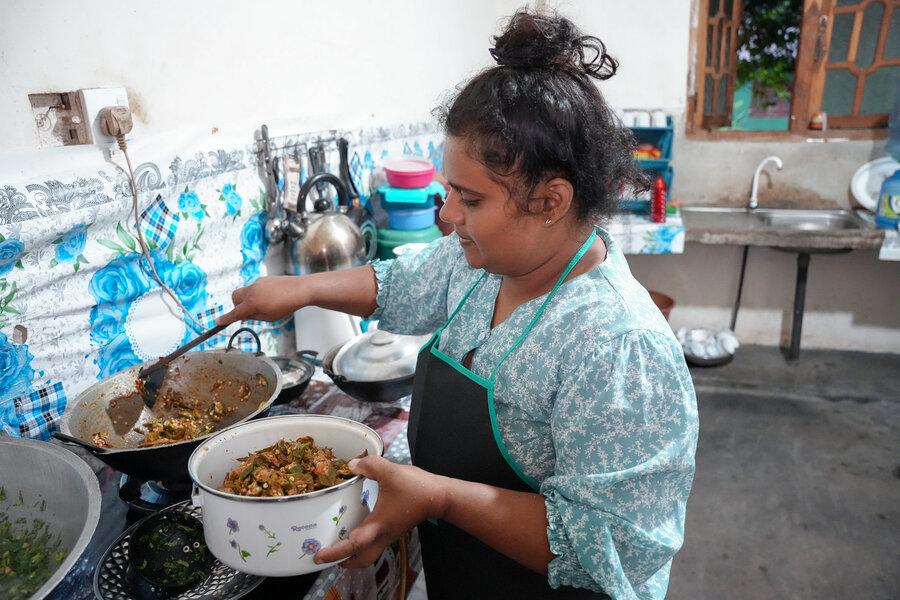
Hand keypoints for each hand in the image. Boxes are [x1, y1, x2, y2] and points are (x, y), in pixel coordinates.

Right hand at [216, 276, 303, 325]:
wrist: (300, 289)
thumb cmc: (286, 305)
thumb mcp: (269, 317)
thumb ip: (254, 316)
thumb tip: (244, 314)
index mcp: (252, 303)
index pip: (235, 313)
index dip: (226, 319)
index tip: (218, 322)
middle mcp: (252, 291)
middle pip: (235, 297)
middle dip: (237, 305)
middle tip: (247, 313)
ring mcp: (257, 283)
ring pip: (245, 292)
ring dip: (248, 300)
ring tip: (265, 305)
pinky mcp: (263, 279)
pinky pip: (254, 288)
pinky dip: (257, 294)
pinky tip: (271, 297)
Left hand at [314, 455, 446, 567]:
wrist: (440, 496)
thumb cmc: (416, 488)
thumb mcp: (389, 472)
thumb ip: (368, 465)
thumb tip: (352, 466)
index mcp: (377, 526)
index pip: (352, 545)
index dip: (334, 553)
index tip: (318, 556)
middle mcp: (382, 534)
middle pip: (361, 559)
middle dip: (344, 561)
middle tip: (329, 556)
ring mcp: (390, 533)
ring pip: (369, 552)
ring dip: (354, 552)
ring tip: (340, 543)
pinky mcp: (395, 527)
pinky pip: (375, 541)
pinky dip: (363, 540)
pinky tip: (359, 524)